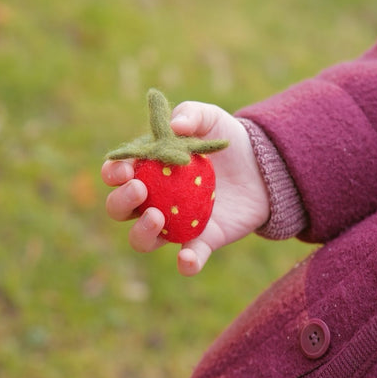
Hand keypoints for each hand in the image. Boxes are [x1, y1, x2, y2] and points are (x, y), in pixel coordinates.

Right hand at [101, 102, 269, 275]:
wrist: (263, 166)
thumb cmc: (227, 140)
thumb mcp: (211, 119)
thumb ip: (191, 114)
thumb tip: (175, 127)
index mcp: (148, 169)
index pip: (117, 174)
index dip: (113, 173)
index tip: (124, 170)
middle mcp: (154, 200)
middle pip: (119, 210)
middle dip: (120, 201)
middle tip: (140, 190)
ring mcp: (175, 223)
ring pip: (143, 240)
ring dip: (142, 232)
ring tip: (157, 217)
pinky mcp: (202, 240)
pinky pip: (188, 259)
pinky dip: (185, 263)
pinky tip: (187, 257)